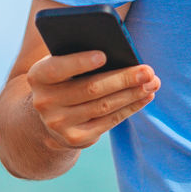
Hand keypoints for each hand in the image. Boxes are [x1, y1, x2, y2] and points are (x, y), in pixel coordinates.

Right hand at [27, 50, 159, 151]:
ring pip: (104, 106)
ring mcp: (58, 124)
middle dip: (123, 78)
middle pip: (90, 89)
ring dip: (132, 94)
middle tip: (148, 71)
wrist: (49, 114)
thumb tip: (120, 52)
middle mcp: (44, 102)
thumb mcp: (63, 63)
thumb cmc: (65, 78)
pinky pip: (109, 121)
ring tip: (152, 82)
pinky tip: (145, 97)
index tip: (104, 54)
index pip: (57, 68)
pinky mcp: (75, 138)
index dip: (80, 62)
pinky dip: (130, 107)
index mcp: (38, 76)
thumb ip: (79, 54)